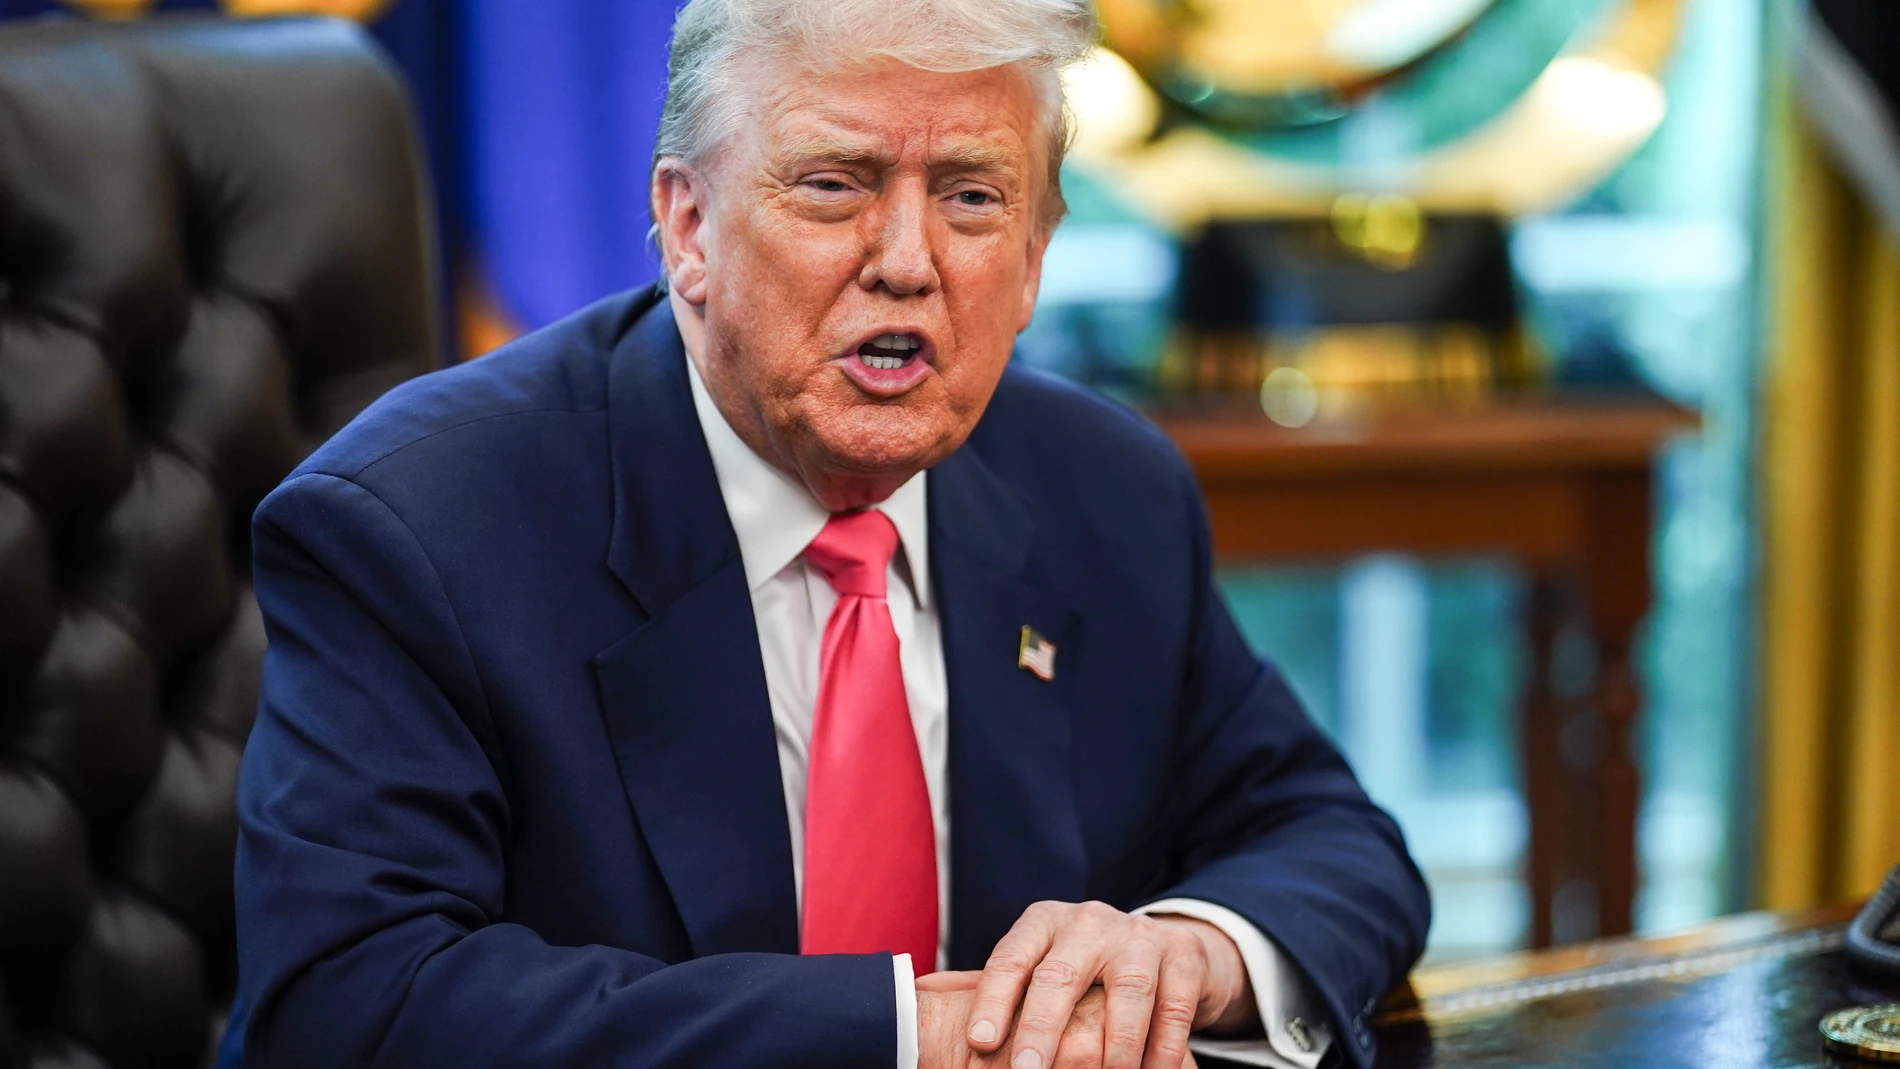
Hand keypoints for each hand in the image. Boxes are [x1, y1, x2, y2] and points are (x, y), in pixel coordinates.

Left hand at [965, 902, 1251, 1068]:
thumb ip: (988, 984)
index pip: (1011, 957)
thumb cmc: (1080, 966)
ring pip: (1127, 993)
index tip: (976, 1041)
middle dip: (1041, 1028)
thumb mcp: (1038, 963)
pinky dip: (1162, 1049)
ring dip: (1114, 1046)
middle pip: (1061, 974)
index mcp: (1043, 922)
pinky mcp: (1183, 957)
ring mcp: (1139, 937)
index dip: (992, 999)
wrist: (1162, 947)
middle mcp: (1089, 922)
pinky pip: (1174, 1007)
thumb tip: (920, 996)